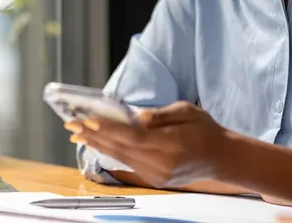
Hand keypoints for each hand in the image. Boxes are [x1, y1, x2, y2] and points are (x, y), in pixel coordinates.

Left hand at [66, 101, 228, 187]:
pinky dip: (111, 151)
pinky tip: (98, 142)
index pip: (132, 136)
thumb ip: (160, 114)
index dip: (107, 128)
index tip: (87, 119)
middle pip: (121, 148)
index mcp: (171, 144)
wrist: (220, 158)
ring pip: (121, 157)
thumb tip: (136, 116)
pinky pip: (128, 163)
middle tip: (71, 124)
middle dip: (94, 134)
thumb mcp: (187, 111)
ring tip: (77, 133)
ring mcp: (157, 174)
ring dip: (98, 143)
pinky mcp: (155, 180)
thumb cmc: (205, 130)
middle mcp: (161, 163)